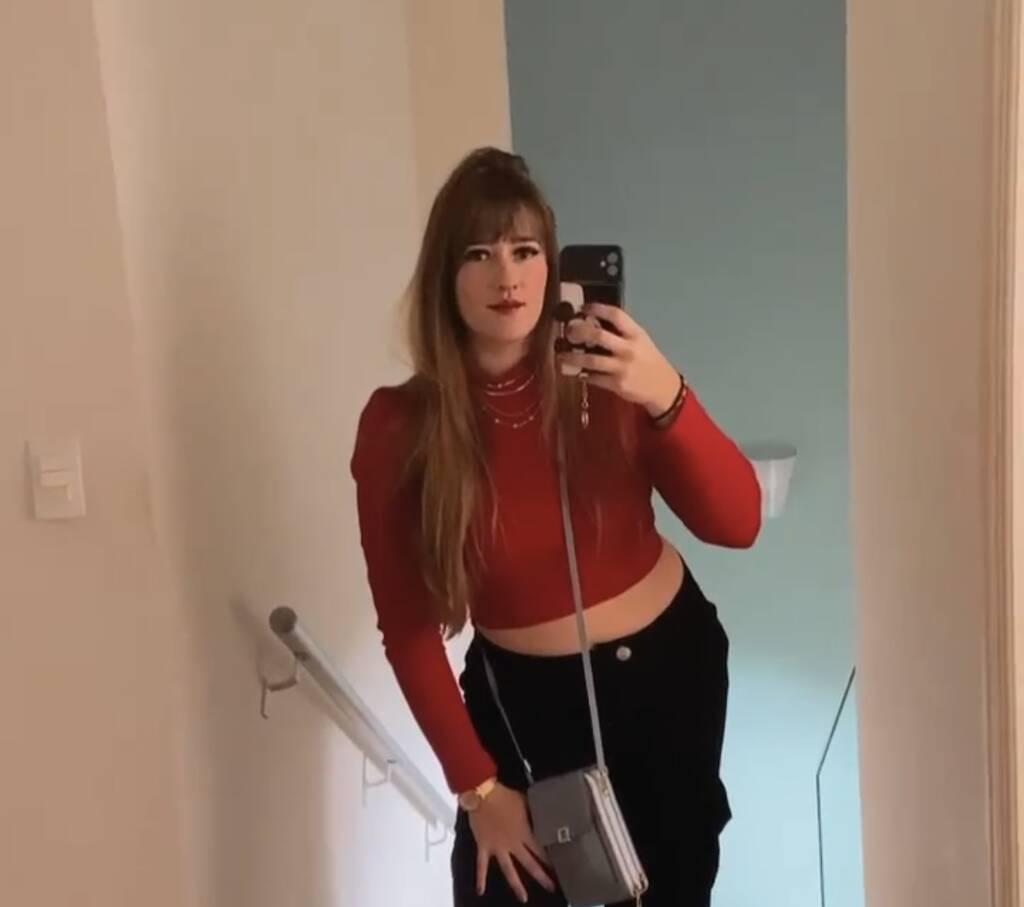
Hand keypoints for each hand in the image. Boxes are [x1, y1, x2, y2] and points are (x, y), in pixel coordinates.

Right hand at [468, 782, 555, 901]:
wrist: (483, 794)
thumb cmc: (505, 796)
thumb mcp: (524, 801)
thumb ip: (533, 812)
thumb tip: (543, 815)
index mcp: (524, 833)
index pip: (540, 850)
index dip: (550, 859)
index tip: (560, 868)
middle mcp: (513, 844)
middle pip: (530, 863)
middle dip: (541, 876)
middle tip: (551, 888)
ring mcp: (498, 848)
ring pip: (509, 870)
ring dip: (516, 885)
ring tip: (523, 898)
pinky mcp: (484, 847)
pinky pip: (482, 865)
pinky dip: (480, 878)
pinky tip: (480, 891)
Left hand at [558, 302, 681, 417]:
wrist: (663, 387)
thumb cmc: (648, 360)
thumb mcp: (641, 340)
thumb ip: (621, 332)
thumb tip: (593, 322)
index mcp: (636, 334)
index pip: (615, 315)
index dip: (597, 309)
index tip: (582, 308)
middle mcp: (628, 349)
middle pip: (598, 335)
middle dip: (579, 332)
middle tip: (567, 332)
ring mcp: (622, 368)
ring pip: (591, 360)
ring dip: (573, 358)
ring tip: (561, 356)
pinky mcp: (617, 384)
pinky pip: (594, 378)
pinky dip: (584, 375)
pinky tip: (577, 373)